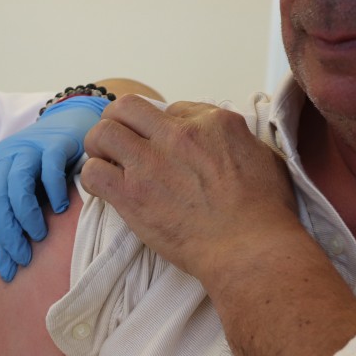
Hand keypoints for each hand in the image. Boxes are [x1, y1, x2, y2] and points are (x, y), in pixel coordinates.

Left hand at [0, 96, 107, 280]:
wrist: (75, 125)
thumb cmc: (51, 165)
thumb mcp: (31, 187)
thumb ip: (18, 211)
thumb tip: (10, 257)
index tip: (7, 270)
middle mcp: (9, 155)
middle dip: (8, 232)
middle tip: (23, 257)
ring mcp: (31, 146)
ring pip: (18, 183)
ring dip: (26, 214)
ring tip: (39, 234)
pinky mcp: (55, 142)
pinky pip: (49, 168)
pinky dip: (53, 191)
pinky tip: (61, 207)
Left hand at [80, 97, 298, 283]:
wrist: (248, 248)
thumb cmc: (263, 211)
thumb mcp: (260, 156)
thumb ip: (231, 140)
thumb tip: (214, 140)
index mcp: (213, 122)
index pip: (172, 109)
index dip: (163, 128)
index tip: (164, 147)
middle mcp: (177, 135)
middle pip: (127, 107)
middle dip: (117, 122)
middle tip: (120, 143)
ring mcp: (151, 163)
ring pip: (102, 133)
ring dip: (98, 147)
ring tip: (106, 162)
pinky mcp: (131, 194)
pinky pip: (93, 172)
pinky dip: (93, 178)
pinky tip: (106, 189)